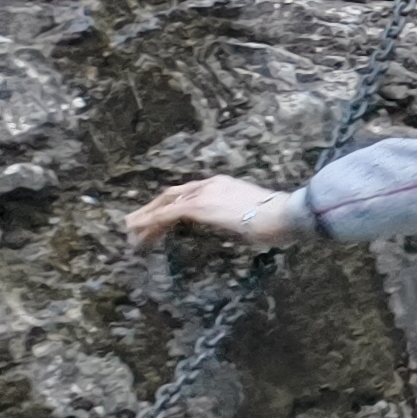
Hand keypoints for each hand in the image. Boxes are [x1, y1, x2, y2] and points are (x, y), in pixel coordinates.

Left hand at [126, 177, 309, 250]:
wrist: (286, 214)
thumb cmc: (280, 220)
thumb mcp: (254, 218)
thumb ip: (239, 220)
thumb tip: (237, 231)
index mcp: (224, 186)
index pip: (190, 193)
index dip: (172, 206)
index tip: (162, 218)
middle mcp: (210, 185)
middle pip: (172, 195)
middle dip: (152, 208)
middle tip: (136, 223)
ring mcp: (204, 194)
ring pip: (165, 204)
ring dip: (146, 218)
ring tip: (131, 231)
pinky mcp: (199, 207)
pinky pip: (166, 215)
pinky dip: (150, 222)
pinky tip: (139, 232)